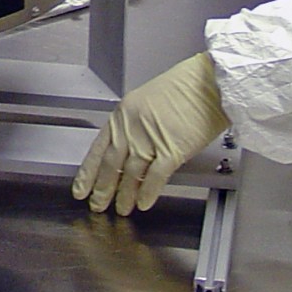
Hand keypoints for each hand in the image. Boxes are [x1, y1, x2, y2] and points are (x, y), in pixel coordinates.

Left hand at [73, 51, 230, 214]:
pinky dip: (147, 193)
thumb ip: (137, 127)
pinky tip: (143, 203)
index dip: (88, 172)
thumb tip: (134, 152)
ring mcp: (150, 139)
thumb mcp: (149, 102)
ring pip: (130, 174)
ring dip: (124, 195)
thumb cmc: (187, 87)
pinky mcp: (171, 150)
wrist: (210, 83)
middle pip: (110, 165)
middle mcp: (132, 127)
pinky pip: (154, 177)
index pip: (98, 148)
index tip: (81, 188)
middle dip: (102, 189)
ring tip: (121, 208)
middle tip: (97, 204)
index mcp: (124, 113)